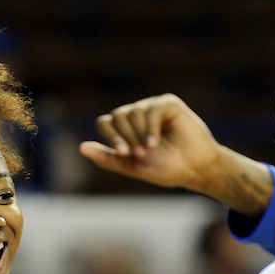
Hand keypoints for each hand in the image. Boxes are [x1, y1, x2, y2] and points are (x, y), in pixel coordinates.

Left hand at [80, 94, 222, 192]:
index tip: (124, 153)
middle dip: (126, 138)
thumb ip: (107, 158)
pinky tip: (156, 142)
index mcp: (125, 130)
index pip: (105, 123)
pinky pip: (151, 109)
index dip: (111, 137)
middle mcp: (136, 115)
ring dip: (139, 135)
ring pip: (133, 112)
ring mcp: (152, 107)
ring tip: (151, 150)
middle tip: (140, 154)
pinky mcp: (168, 104)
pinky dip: (151, 128)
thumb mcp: (131, 166)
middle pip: (117, 116)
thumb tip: (81, 148)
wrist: (193, 169)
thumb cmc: (164, 169)